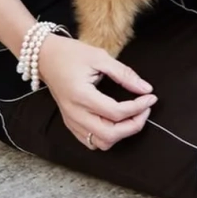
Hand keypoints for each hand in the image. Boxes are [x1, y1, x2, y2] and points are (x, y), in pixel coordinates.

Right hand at [37, 34, 156, 150]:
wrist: (45, 57)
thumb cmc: (71, 54)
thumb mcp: (100, 57)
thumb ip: (124, 74)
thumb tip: (145, 88)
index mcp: (82, 96)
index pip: (117, 112)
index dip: (139, 107)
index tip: (151, 97)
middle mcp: (75, 113)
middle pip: (110, 135)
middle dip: (134, 125)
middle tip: (145, 110)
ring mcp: (71, 121)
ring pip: (101, 143)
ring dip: (121, 134)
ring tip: (132, 116)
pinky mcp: (70, 123)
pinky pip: (91, 141)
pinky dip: (107, 136)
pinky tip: (115, 121)